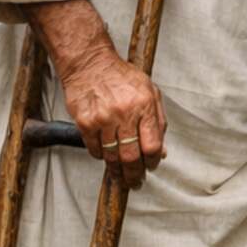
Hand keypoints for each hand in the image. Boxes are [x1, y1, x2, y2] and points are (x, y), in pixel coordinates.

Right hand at [55, 43, 167, 190]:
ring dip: (117, 170)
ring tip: (121, 176)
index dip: (153, 162)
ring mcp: (103, 119)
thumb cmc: (121, 77)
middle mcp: (124, 113)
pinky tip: (105, 156)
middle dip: (135, 175)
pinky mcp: (86, 123)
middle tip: (135, 182)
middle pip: (132, 157)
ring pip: (112, 157)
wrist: (90, 63)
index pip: (152, 146)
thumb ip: (158, 121)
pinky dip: (101, 157)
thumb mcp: (149, 91)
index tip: (151, 167)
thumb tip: (160, 150)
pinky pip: (95, 150)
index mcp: (144, 105)